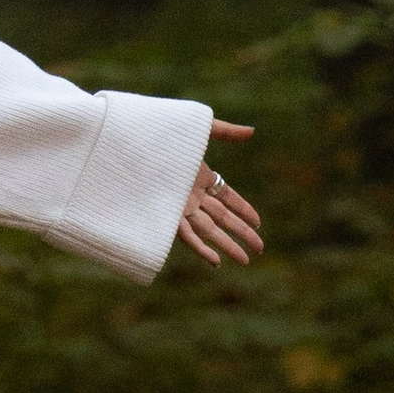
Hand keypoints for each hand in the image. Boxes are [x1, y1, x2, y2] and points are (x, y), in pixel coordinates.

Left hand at [175, 121, 263, 267]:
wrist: (133, 142)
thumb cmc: (162, 133)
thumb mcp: (200, 130)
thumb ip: (226, 132)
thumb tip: (252, 131)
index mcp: (199, 177)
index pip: (228, 198)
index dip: (244, 210)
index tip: (259, 223)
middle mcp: (191, 195)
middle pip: (223, 218)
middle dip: (243, 232)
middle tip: (260, 248)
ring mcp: (181, 206)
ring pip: (210, 230)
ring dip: (228, 245)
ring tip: (245, 260)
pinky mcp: (168, 215)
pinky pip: (188, 236)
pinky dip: (202, 249)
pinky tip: (216, 262)